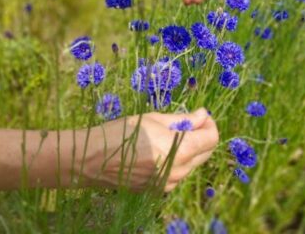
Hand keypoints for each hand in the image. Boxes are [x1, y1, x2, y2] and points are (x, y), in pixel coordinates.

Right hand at [79, 108, 218, 191]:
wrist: (93, 160)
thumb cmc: (121, 133)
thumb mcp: (153, 119)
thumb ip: (182, 119)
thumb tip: (203, 114)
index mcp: (179, 151)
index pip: (211, 139)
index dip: (210, 124)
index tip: (200, 115)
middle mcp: (178, 171)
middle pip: (206, 153)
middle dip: (201, 135)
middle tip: (185, 122)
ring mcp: (170, 184)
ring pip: (193, 164)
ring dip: (190, 148)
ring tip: (169, 136)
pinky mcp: (160, 190)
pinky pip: (179, 172)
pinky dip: (178, 160)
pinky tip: (160, 150)